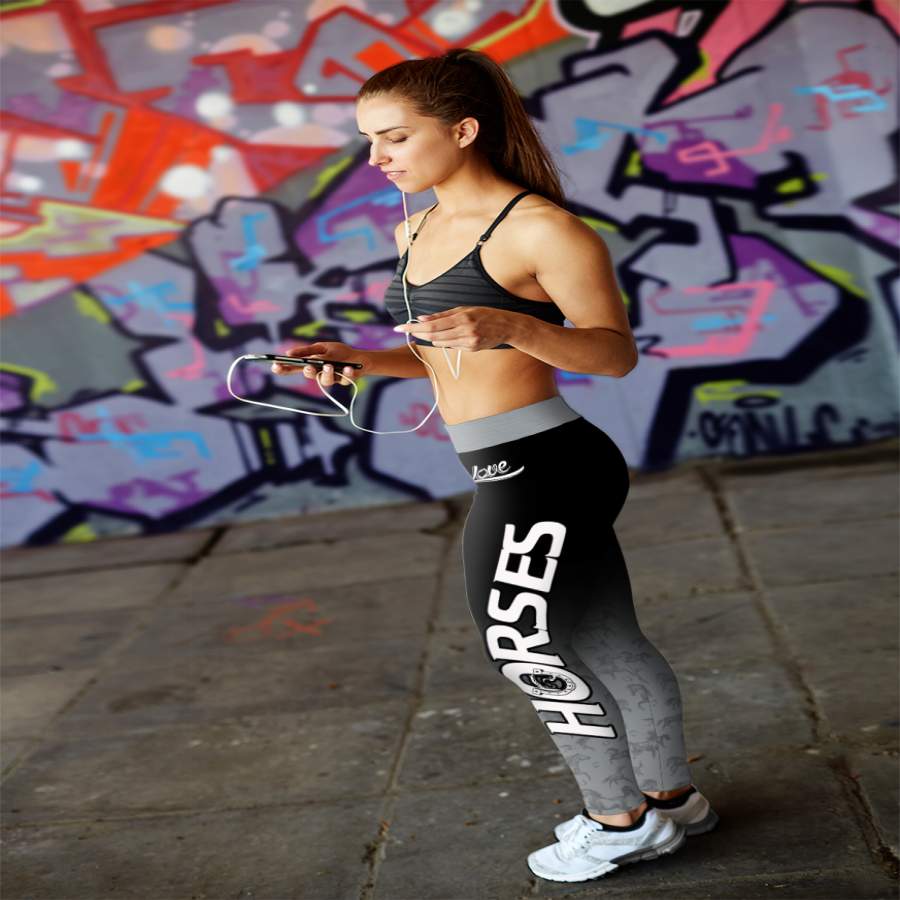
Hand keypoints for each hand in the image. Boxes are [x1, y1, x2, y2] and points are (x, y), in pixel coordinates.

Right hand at [271, 341, 369, 387]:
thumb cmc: (339, 353)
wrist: (360, 358)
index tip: (275, 366)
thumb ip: (308, 352)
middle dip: (308, 371)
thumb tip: (289, 353)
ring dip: (327, 373)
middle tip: (308, 367)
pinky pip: (345, 377)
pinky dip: (347, 372)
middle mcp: (320, 373)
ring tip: (329, 366)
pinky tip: (348, 368)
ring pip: (326, 380)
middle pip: (310, 375)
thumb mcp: (322, 348)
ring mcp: (332, 377)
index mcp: (312, 364)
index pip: (295, 368)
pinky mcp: (345, 380)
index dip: (284, 368)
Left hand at [393, 307, 514, 350]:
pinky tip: (447, 336)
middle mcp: (464, 330)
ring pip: (441, 343)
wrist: (506, 326)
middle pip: (433, 335)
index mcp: (462, 317)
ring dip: (431, 338)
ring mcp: (468, 342)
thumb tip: (422, 318)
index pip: (432, 324)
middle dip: (417, 333)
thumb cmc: (484, 314)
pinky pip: (452, 346)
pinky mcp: (472, 349)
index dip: (414, 327)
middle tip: (404, 330)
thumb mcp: (464, 309)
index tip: (400, 327)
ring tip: (426, 332)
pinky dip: (445, 342)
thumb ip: (442, 315)